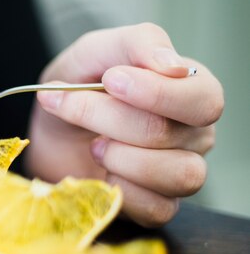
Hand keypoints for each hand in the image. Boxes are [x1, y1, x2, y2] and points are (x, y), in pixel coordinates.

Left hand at [25, 23, 222, 226]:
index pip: (203, 99)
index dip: (155, 93)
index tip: (110, 80)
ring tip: (93, 145)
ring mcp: (180, 172)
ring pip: (177, 175)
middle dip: (111, 120)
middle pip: (171, 135)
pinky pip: (158, 209)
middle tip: (76, 107)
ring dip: (119, 158)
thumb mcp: (96, 51)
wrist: (50, 128)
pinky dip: (122, 192)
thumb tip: (173, 66)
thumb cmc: (79, 86)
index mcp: (192, 90)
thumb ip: (137, 44)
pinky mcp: (159, 206)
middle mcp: (195, 133)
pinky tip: (102, 174)